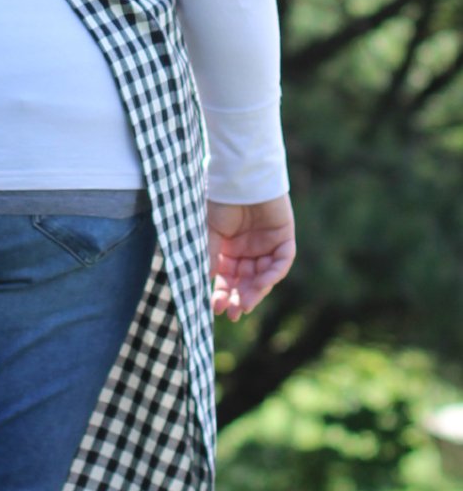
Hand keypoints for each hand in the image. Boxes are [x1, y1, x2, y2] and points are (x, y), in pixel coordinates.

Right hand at [207, 192, 295, 321]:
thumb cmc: (221, 201)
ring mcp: (267, 245)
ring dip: (256, 291)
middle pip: (247, 282)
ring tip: (246, 305)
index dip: (223, 294)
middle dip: (239, 298)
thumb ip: (210, 257)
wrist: (240, 176)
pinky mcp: (284, 238)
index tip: (216, 309)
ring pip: (264, 276)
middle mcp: (248, 251)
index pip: (228, 279)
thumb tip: (207, 282)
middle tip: (233, 313)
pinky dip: (273, 274)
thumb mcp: (209, 232)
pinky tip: (262, 284)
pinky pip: (281, 262)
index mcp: (229, 250)